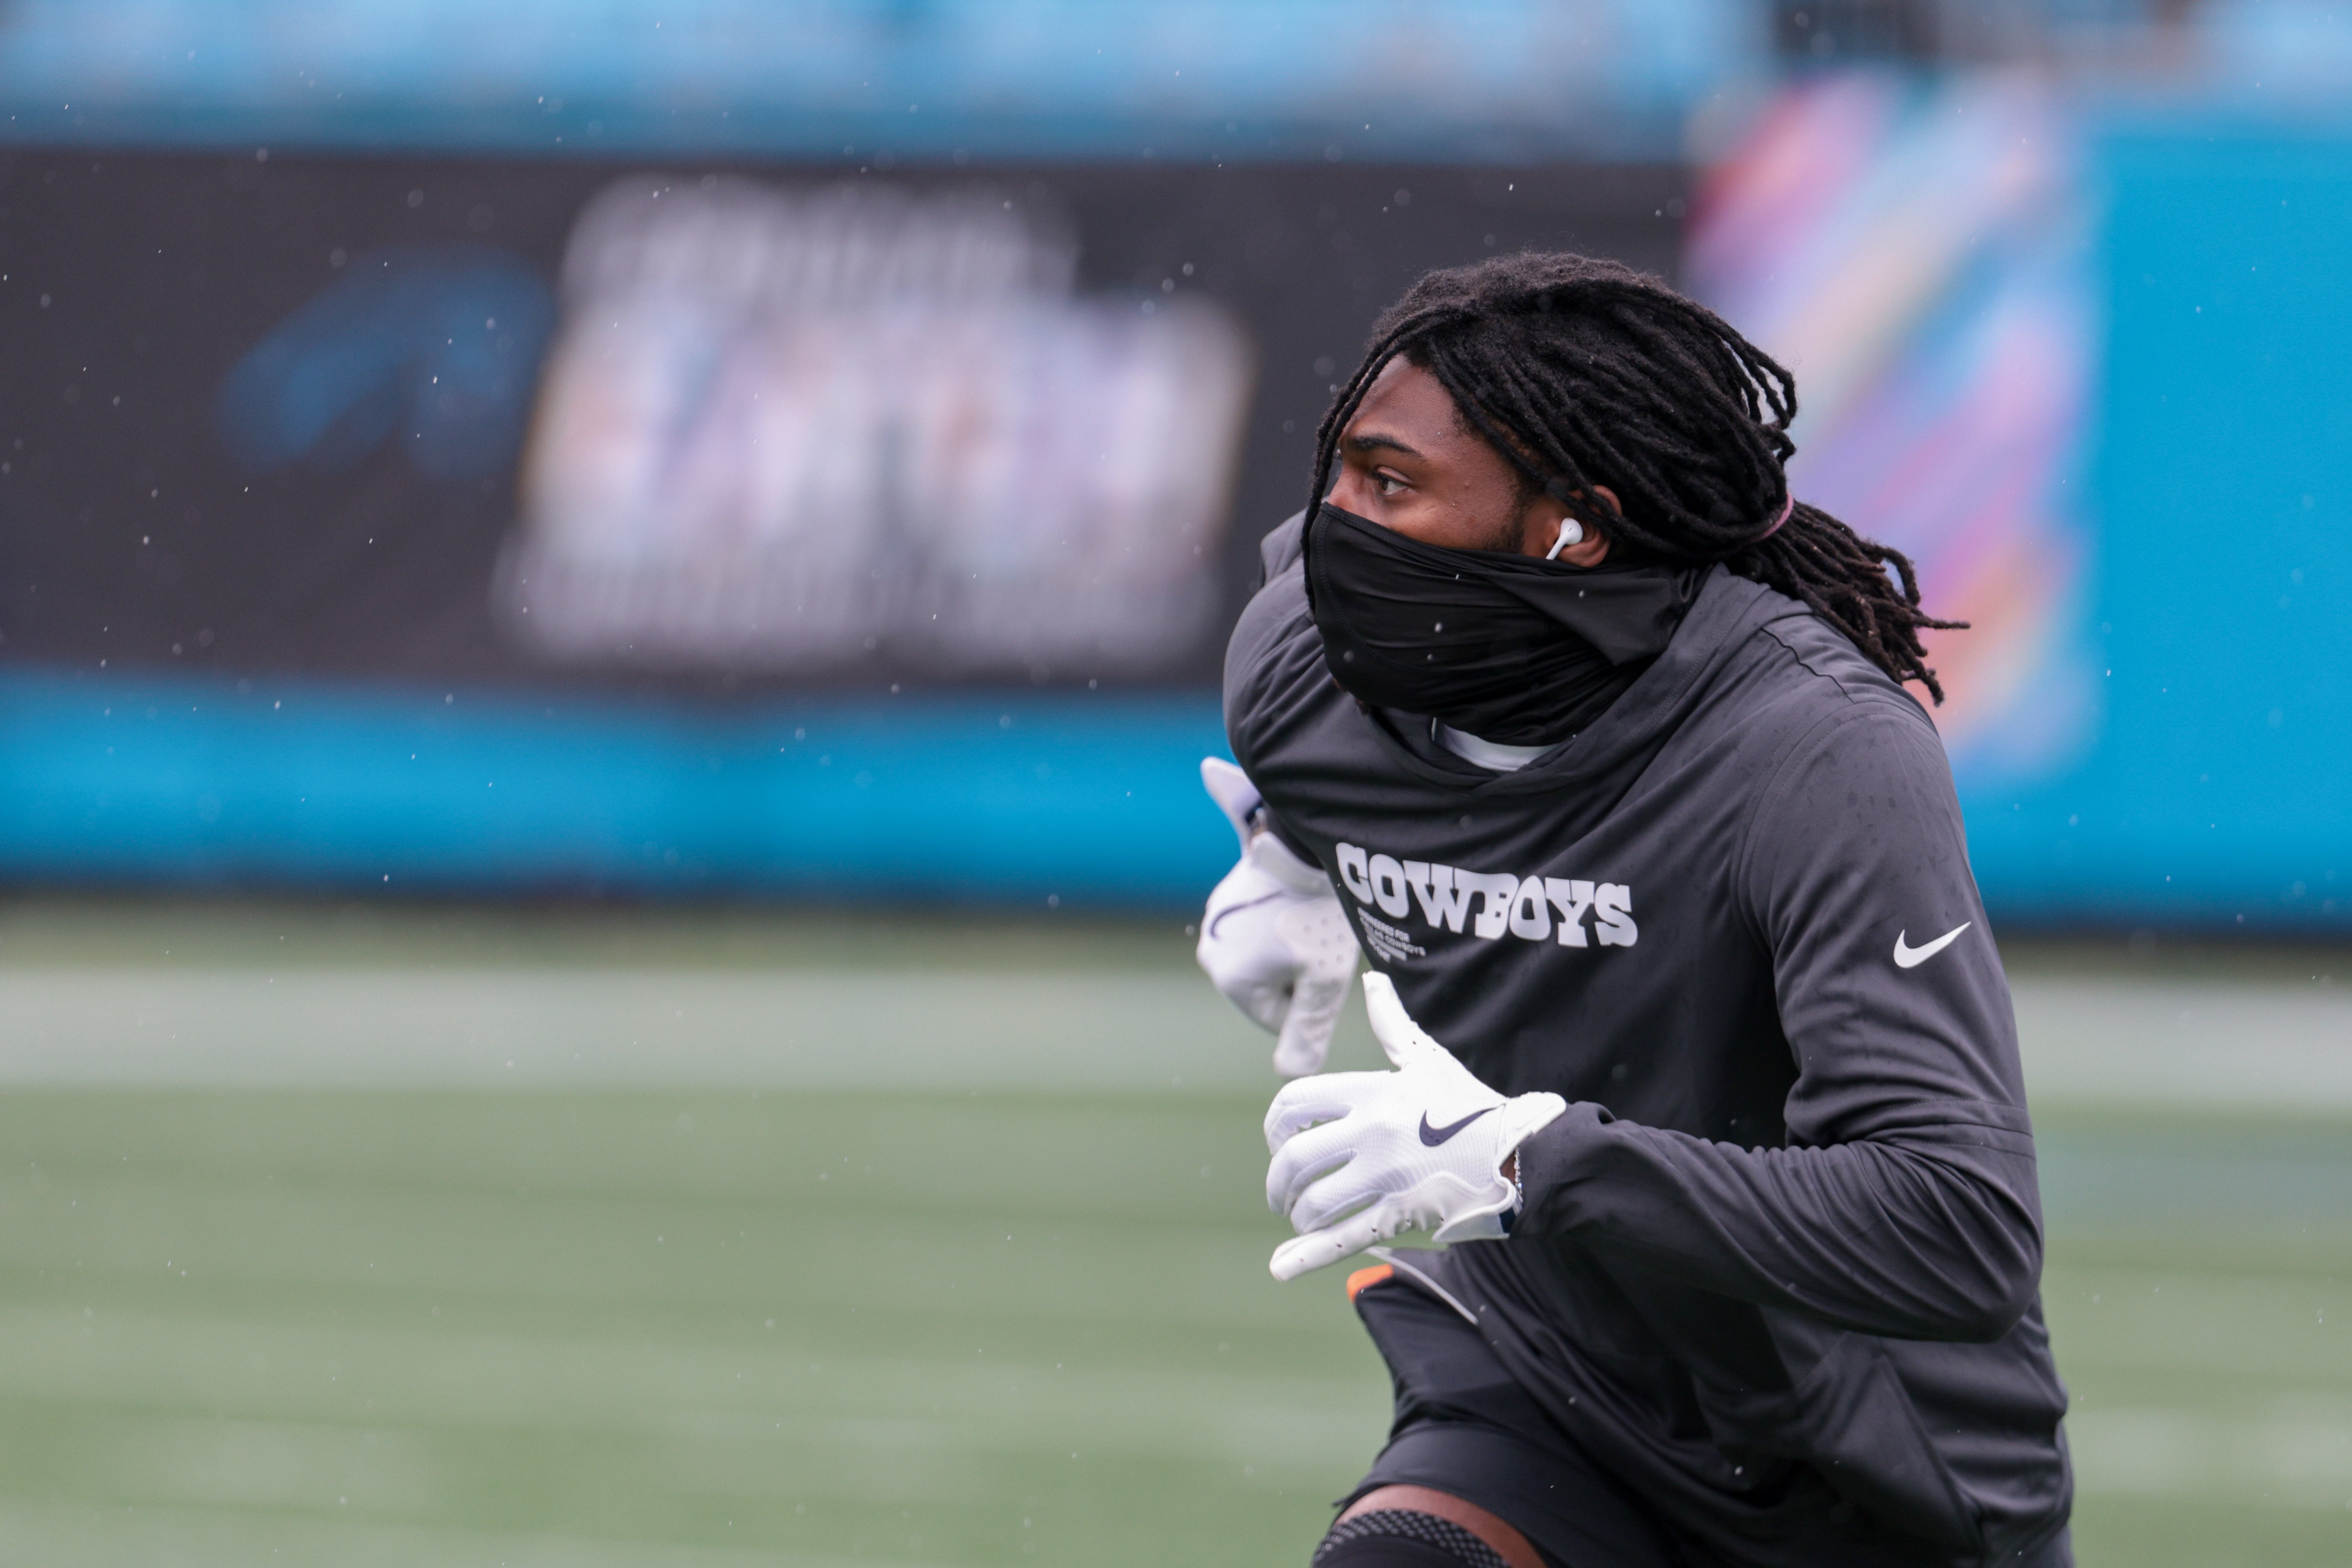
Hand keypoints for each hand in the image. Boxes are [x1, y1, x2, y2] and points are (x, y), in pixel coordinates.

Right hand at [1196, 759, 1359, 1076]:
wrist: (1306, 847)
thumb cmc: (1319, 918)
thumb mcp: (1323, 986)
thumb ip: (1306, 1036)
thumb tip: (1289, 1078)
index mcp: (1230, 981)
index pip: (1277, 1020)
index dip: (1308, 1000)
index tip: (1320, 966)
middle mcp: (1211, 954)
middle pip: (1267, 990)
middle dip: (1295, 975)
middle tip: (1317, 942)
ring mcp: (1215, 923)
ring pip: (1264, 959)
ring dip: (1288, 948)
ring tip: (1308, 920)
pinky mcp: (1225, 898)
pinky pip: (1258, 928)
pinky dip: (1278, 922)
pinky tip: (1295, 903)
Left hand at [1263, 973, 1564, 1281]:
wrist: (1525, 1152)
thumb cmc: (1473, 1105)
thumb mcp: (1428, 1059)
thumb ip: (1392, 1024)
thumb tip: (1372, 979)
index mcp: (1372, 1092)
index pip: (1295, 1102)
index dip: (1275, 1125)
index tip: (1277, 1140)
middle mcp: (1372, 1132)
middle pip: (1295, 1157)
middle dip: (1278, 1180)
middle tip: (1281, 1192)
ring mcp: (1387, 1176)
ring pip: (1314, 1201)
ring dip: (1296, 1213)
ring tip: (1301, 1217)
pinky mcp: (1402, 1215)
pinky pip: (1342, 1238)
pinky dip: (1305, 1256)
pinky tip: (1280, 1266)